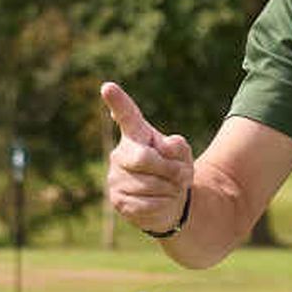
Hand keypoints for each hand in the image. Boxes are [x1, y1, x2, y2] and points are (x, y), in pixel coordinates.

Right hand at [98, 82, 193, 233]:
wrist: (172, 200)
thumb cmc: (175, 169)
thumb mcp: (183, 154)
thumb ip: (177, 147)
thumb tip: (161, 150)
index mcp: (136, 135)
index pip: (127, 115)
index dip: (117, 101)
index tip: (107, 87)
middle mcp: (120, 153)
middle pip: (143, 158)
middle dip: (168, 169)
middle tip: (181, 175)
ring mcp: (115, 177)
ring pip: (148, 185)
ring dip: (170, 189)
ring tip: (172, 188)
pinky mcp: (118, 200)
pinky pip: (146, 203)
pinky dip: (163, 204)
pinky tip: (162, 201)